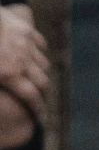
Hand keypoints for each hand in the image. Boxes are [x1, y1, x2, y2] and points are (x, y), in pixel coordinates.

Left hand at [0, 4, 48, 126]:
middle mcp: (23, 62)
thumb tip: (1, 96)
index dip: (38, 109)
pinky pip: (41, 46)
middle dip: (44, 95)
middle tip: (42, 102)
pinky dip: (41, 54)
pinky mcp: (28, 31)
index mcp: (10, 75)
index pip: (31, 96)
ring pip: (44, 64)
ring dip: (42, 75)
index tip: (41, 118)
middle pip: (42, 82)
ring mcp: (27, 45)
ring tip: (38, 82)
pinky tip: (35, 59)